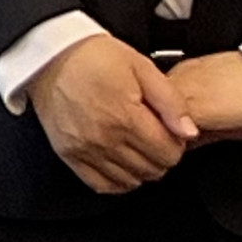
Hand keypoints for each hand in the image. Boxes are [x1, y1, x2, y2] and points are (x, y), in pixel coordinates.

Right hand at [30, 32, 197, 195]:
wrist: (51, 56)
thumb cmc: (94, 57)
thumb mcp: (142, 67)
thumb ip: (171, 101)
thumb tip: (189, 131)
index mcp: (125, 116)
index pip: (168, 153)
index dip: (176, 143)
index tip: (169, 131)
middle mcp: (104, 138)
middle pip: (152, 170)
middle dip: (161, 156)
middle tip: (154, 136)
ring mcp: (85, 149)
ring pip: (130, 180)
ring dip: (140, 168)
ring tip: (136, 146)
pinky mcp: (69, 154)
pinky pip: (101, 185)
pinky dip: (117, 181)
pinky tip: (121, 163)